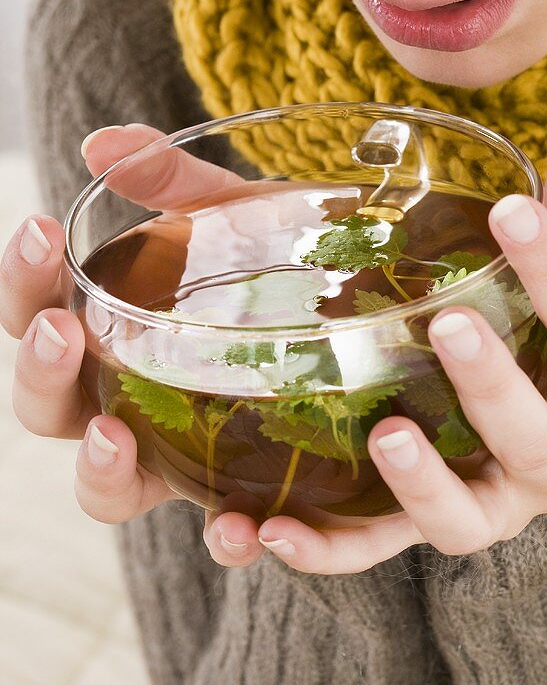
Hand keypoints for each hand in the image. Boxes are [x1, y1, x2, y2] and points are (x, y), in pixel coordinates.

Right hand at [1, 124, 269, 561]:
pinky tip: (239, 525)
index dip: (24, 281)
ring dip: (100, 470)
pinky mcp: (245, 493)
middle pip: (51, 410)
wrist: (373, 311)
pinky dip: (222, 540)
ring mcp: (182, 456)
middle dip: (40, 374)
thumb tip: (104, 143)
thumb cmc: (284, 266)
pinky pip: (219, 534)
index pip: (41, 313)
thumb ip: (179, 184)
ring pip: (110, 490)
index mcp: (113, 335)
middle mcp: (129, 401)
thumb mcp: (240, 217)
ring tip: (117, 436)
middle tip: (59, 331)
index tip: (38, 228)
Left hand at [219, 65, 546, 574]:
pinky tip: (271, 531)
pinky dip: (333, 552)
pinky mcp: (433, 530)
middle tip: (447, 322)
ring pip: (472, 510)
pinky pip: (384, 554)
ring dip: (426, 481)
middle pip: (539, 430)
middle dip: (496, 383)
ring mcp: (499, 505)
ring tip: (382, 434)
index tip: (513, 207)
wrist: (545, 435)